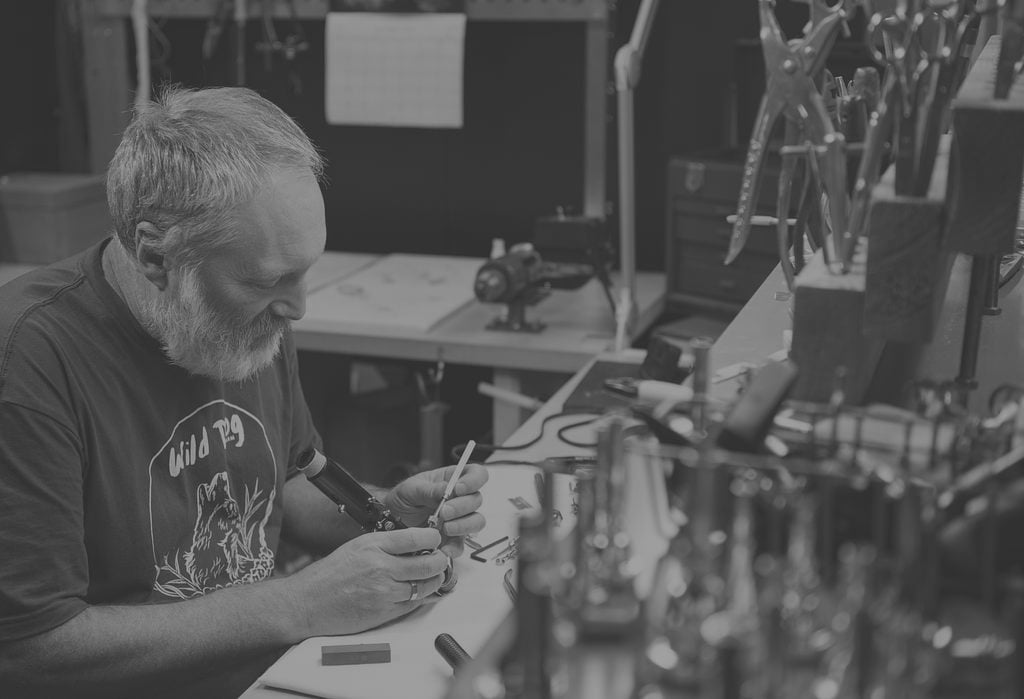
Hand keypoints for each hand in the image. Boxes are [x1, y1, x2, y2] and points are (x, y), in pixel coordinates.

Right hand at [286, 527, 449, 636]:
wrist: (306, 603)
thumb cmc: (328, 575)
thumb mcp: (356, 547)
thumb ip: (385, 545)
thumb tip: (414, 544)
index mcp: (373, 545)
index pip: (416, 537)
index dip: (433, 539)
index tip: (436, 540)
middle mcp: (381, 567)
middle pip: (428, 563)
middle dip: (441, 561)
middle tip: (441, 559)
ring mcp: (384, 591)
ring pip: (425, 585)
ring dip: (435, 580)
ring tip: (434, 576)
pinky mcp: (384, 612)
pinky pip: (414, 604)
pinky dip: (423, 597)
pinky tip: (422, 591)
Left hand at [385, 463, 488, 557]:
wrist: (391, 522)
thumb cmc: (402, 500)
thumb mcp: (411, 489)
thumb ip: (429, 489)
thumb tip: (447, 489)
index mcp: (452, 480)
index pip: (476, 474)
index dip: (474, 480)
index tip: (459, 489)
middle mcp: (459, 499)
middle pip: (477, 499)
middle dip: (462, 506)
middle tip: (444, 511)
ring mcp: (458, 520)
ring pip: (477, 521)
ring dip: (463, 525)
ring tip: (445, 527)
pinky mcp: (453, 539)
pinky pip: (462, 544)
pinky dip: (454, 547)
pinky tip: (442, 547)